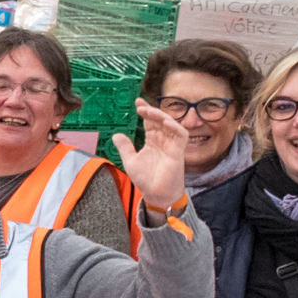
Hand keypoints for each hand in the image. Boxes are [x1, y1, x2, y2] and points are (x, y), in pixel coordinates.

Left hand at [112, 99, 190, 213]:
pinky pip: (181, 134)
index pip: (150, 122)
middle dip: (151, 111)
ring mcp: (172, 145)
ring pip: (170, 124)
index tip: (137, 102)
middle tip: (140, 106)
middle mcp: (163, 141)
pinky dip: (175, 126)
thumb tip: (116, 134)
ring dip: (160, 116)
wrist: (156, 194)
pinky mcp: (179, 151)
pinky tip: (165, 122)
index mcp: (152, 142)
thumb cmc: (146, 180)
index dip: (145, 111)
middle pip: (159, 120)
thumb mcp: (130, 161)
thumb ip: (124, 147)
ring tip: (148, 112)